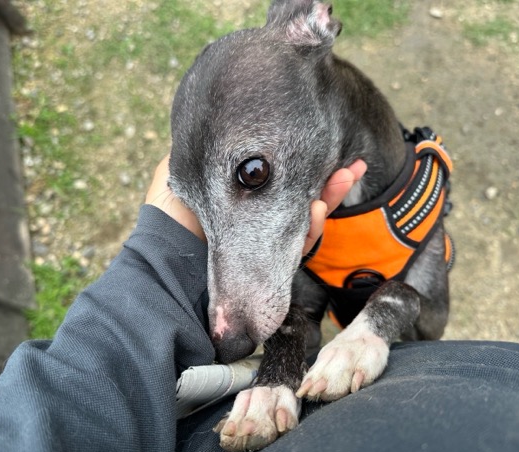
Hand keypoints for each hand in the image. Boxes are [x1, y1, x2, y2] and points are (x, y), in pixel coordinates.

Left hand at [146, 154, 366, 251]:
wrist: (165, 257)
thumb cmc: (168, 213)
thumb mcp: (182, 167)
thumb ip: (209, 149)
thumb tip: (227, 119)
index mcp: (242, 198)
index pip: (281, 179)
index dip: (304, 163)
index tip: (326, 146)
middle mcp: (256, 219)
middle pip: (300, 198)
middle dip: (329, 183)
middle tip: (353, 166)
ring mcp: (263, 242)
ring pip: (305, 221)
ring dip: (328, 200)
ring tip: (342, 179)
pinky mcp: (269, 264)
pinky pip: (298, 245)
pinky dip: (312, 227)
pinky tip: (317, 208)